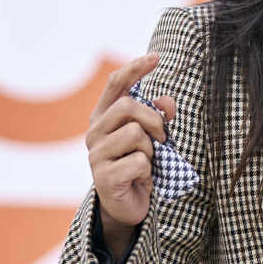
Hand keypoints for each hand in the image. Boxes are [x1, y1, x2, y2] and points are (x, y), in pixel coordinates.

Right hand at [86, 53, 176, 257]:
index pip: (116, 84)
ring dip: (152, 150)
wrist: (127, 206)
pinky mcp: (104, 177)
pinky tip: (141, 179)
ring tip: (147, 163)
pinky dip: (149, 171)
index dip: (135, 68)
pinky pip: (140, 162)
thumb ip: (158, 117)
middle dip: (154, 120)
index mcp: (103, 118)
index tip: (156, 57)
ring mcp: (96, 155)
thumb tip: (168, 102)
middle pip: (128, 106)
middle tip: (163, 139)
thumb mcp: (152, 139)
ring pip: (136, 135)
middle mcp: (94, 133)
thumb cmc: (139, 166)